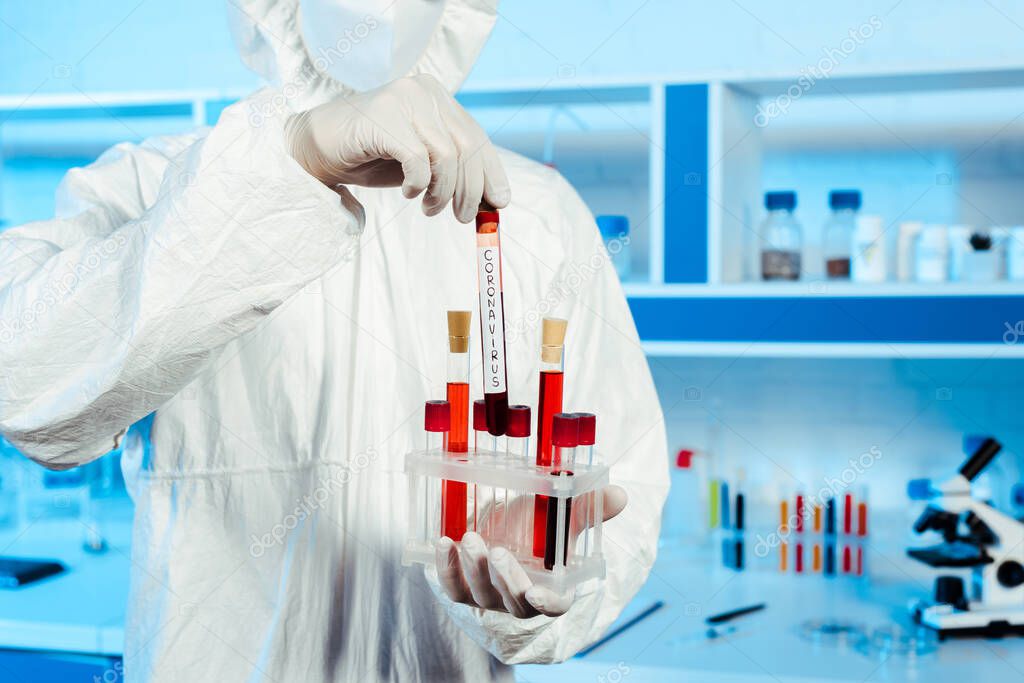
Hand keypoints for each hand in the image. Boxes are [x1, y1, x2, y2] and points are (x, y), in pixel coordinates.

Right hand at [285, 74, 509, 222]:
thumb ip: (451, 170)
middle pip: (467, 147)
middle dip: (470, 190)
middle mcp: (423, 92)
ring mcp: (403, 100)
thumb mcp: (419, 163)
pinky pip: (418, 160)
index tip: (498, 202)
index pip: (476, 136)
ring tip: (430, 209)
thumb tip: (491, 200)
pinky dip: (418, 184)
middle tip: (462, 217)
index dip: (491, 172)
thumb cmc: (368, 156)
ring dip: (443, 192)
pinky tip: (407, 193)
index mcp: (436, 97)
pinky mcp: (384, 117)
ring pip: (447, 155)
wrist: (313, 149)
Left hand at [434, 486, 626, 618]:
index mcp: (552, 587)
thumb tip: (619, 495)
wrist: (499, 523)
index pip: (554, 606)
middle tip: (498, 551)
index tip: (537, 593)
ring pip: (480, 595)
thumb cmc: (536, 524)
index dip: (546, 603)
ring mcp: (489, 597)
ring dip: (474, 569)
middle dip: (505, 579)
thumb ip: (588, 507)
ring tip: (472, 538)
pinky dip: (447, 568)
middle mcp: (520, 598)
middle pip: (514, 602)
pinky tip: (445, 543)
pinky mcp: (462, 588)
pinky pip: (452, 587)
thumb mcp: (561, 514)